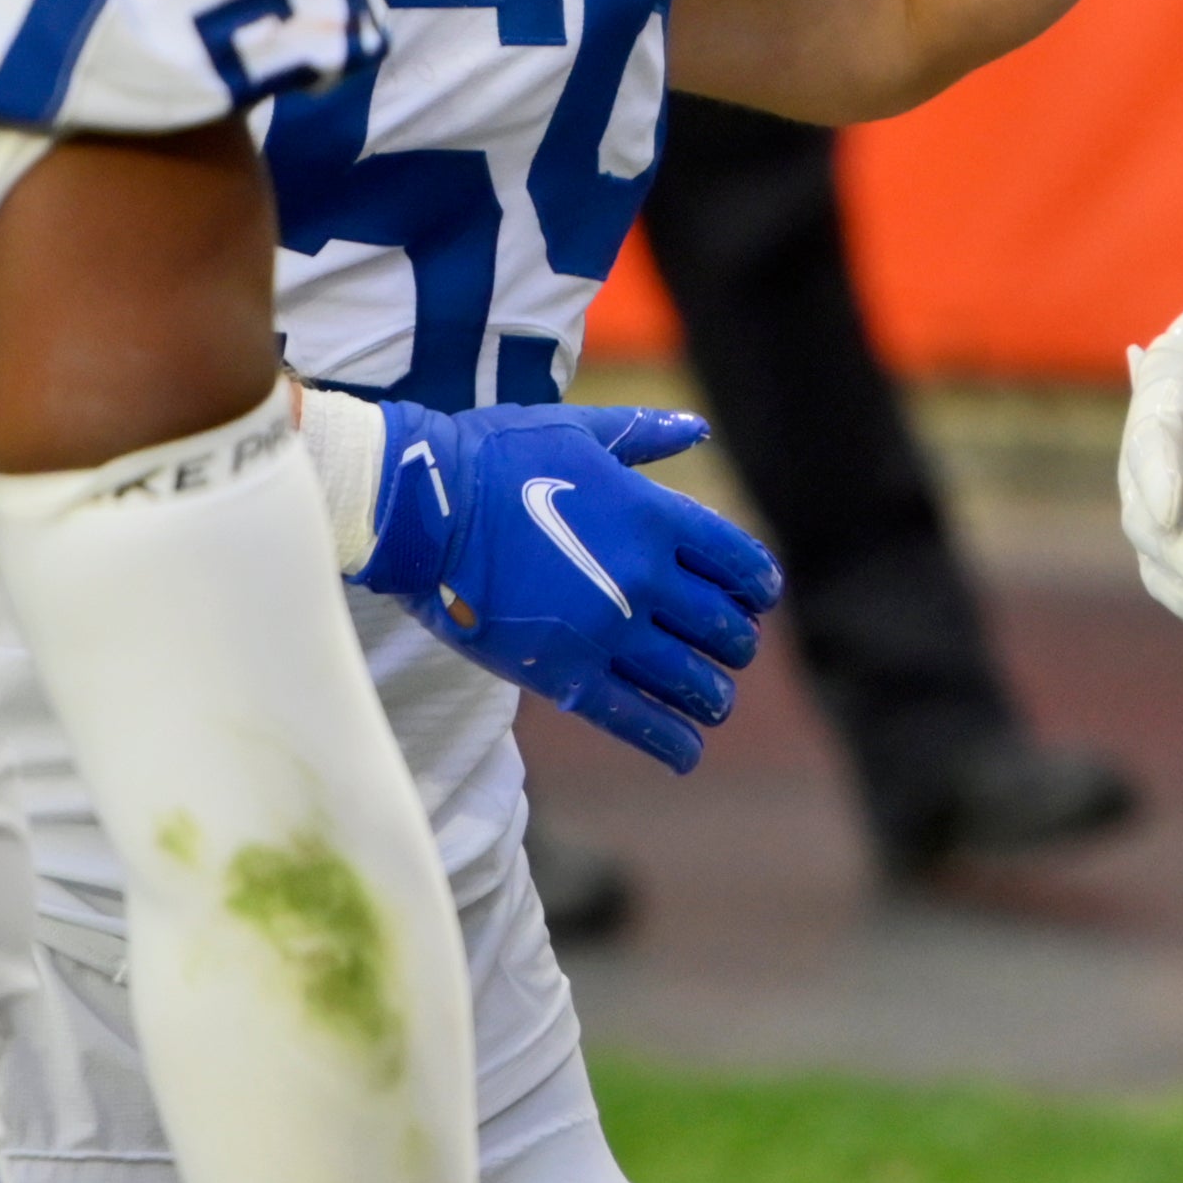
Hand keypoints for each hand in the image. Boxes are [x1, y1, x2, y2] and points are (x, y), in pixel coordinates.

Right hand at [362, 402, 781, 770]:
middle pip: (722, 626)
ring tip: (715, 702)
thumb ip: (643, 434)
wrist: (423, 507)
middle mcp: (644, 577)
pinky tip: (689, 753)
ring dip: (713, 696)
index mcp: (654, 516)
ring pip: (689, 679)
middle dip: (737, 644)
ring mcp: (607, 631)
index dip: (759, 585)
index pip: (739, 562)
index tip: (759, 599)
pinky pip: (634, 719)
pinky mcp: (564, 674)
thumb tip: (696, 428)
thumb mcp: (578, 430)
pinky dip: (670, 741)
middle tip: (731, 651)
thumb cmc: (496, 457)